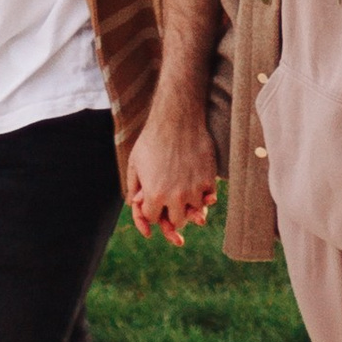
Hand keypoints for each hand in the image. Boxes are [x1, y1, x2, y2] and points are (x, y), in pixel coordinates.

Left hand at [127, 108, 218, 247]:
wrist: (177, 119)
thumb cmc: (152, 140)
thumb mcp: (134, 163)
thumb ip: (133, 187)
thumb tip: (135, 205)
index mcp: (154, 195)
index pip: (152, 218)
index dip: (151, 209)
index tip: (152, 200)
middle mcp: (175, 197)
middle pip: (176, 221)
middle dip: (171, 213)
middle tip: (171, 202)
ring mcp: (194, 190)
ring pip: (195, 213)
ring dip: (189, 205)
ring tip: (184, 193)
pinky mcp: (208, 181)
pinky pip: (208, 199)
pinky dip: (204, 196)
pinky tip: (197, 186)